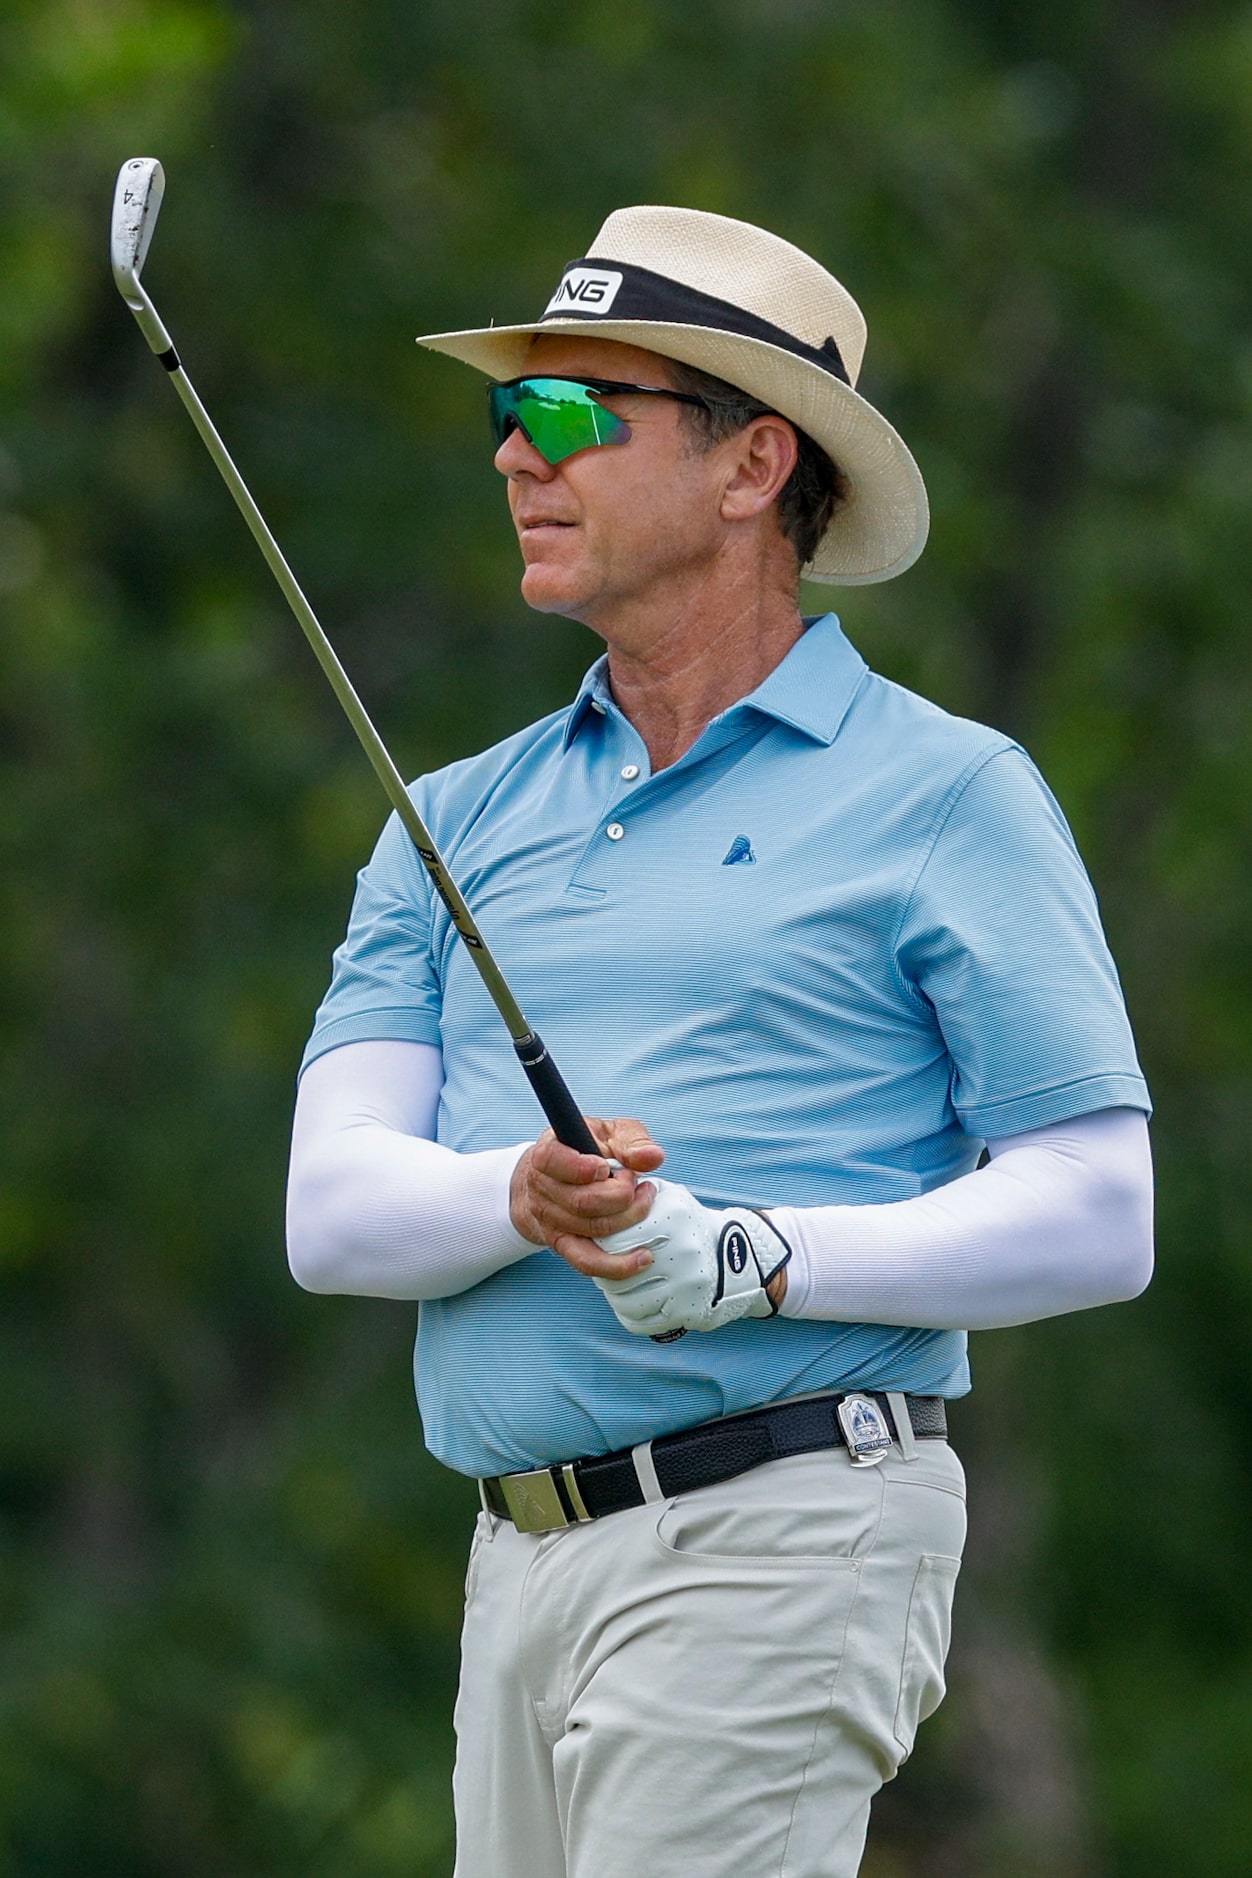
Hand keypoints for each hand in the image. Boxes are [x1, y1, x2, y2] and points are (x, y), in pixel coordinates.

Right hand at [509, 1117, 665, 1280]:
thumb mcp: (608, 1133)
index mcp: (547, 1154)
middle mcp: (542, 1189)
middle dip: (621, 1195)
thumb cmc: (585, 1150)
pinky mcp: (563, 1245)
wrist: (551, 1178)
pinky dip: (617, 1264)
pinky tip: (642, 1257)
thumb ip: (631, 1140)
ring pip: (592, 1230)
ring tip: (643, 1201)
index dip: (583, 1168)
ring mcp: (550, 1220)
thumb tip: (652, 1157)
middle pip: (582, 1202)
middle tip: (637, 1183)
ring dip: (629, 1218)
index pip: (552, 1161)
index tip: (606, 1167)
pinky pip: (587, 1262)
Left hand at [592, 1180, 791, 1335]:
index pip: (613, 1238)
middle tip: (606, 1267)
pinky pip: (638, 1320)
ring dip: (615, 1294)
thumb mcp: (671, 1197)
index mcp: (671, 1218)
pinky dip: (628, 1313)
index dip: (601, 1245)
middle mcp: (680, 1250)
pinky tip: (633, 1301)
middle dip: (605, 1270)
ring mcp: (684, 1284)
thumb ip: (636, 1191)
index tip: (602, 1246)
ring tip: (619, 1284)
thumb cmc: (689, 1226)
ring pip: (623, 1299)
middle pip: (615, 1270)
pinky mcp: (686, 1311)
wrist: (736, 1257)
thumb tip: (602, 1191)